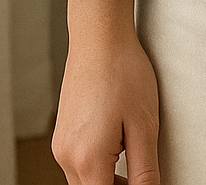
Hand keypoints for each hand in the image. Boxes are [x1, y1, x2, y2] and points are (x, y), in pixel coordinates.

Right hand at [51, 25, 160, 184]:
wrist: (99, 36)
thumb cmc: (124, 72)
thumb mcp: (145, 125)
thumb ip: (145, 171)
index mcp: (87, 160)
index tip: (144, 180)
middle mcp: (66, 157)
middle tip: (143, 169)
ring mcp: (60, 146)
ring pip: (85, 181)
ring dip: (108, 178)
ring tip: (132, 148)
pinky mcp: (61, 134)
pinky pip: (79, 163)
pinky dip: (98, 163)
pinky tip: (117, 137)